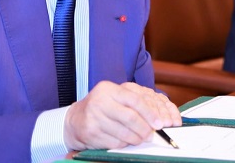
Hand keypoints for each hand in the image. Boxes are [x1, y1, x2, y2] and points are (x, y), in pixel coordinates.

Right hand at [63, 81, 180, 150]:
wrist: (76, 119)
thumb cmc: (101, 107)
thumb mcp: (113, 96)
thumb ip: (132, 102)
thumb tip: (155, 118)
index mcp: (108, 89)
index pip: (134, 100)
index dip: (149, 113)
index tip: (159, 123)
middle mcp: (100, 102)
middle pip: (130, 118)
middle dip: (144, 129)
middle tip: (151, 135)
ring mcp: (94, 118)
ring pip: (124, 133)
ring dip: (136, 139)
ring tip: (141, 139)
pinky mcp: (91, 134)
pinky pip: (114, 143)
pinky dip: (124, 144)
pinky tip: (125, 141)